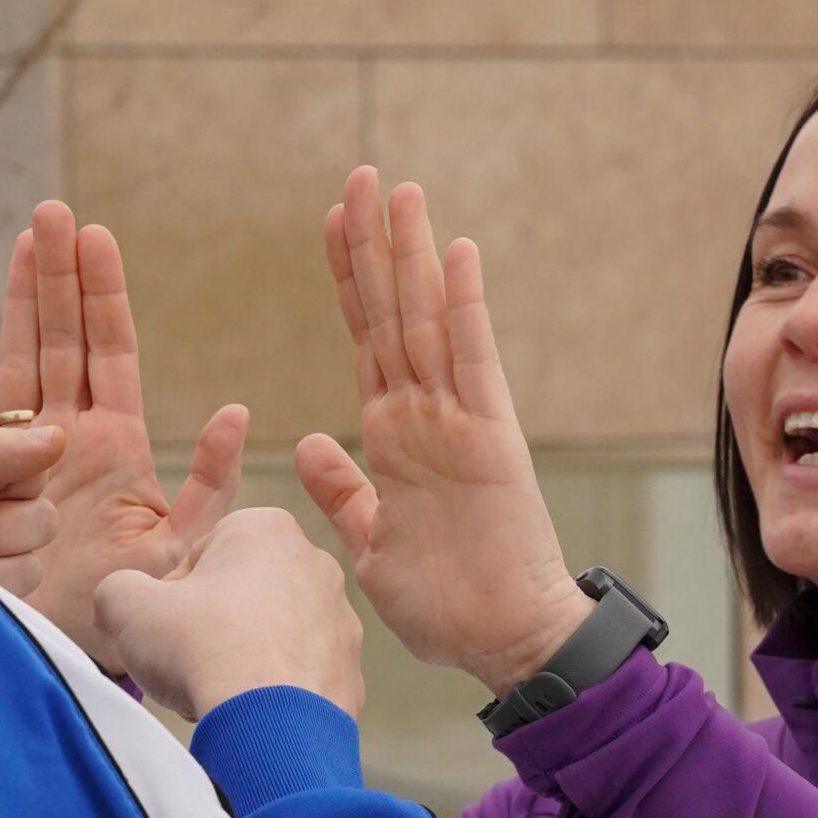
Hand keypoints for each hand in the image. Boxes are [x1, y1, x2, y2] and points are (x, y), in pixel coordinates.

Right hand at [0, 200, 250, 671]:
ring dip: (19, 301)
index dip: (102, 295)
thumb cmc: (148, 613)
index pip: (109, 353)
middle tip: (53, 212)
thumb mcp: (189, 545)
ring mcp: (23, 459)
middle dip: (57, 276)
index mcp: (116, 446)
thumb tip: (236, 414)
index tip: (96, 236)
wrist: (85, 659)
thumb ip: (211, 484)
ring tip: (21, 239)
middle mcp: (68, 442)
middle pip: (61, 341)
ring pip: (19, 362)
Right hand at [92, 507, 363, 722]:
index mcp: (266, 529)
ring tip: (218, 689)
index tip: (167, 624)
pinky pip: (300, 679)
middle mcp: (317, 565)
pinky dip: (276, 695)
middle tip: (188, 659)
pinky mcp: (351, 673)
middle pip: (243, 594)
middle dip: (213, 624)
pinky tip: (251, 714)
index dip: (173, 593)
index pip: (203, 554)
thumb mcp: (126, 604)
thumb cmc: (200, 648)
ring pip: (274, 637)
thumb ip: (118, 589)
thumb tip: (122, 600)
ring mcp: (341, 622)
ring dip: (245, 659)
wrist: (269, 723)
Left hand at [295, 168, 590, 695]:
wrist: (504, 643)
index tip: (331, 219)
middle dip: (376, 243)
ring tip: (402, 189)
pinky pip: (473, 359)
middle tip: (363, 173)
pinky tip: (457, 251)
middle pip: (394, 312)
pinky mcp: (491, 439)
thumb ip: (344, 490)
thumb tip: (313, 441)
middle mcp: (426, 416)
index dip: (347, 279)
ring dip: (412, 254)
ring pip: (427, 320)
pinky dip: (466, 305)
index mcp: (394, 437)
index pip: (366, 339)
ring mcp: (459, 423)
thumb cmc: (443, 606)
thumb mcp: (369, 544)